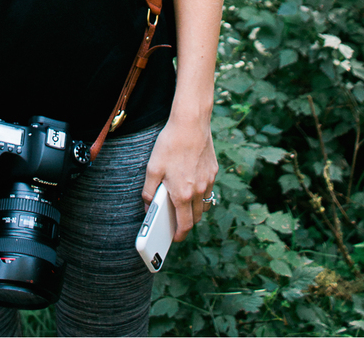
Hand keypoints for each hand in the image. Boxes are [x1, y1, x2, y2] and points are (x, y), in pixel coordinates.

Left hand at [143, 116, 217, 237]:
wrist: (191, 124)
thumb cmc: (170, 145)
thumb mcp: (152, 169)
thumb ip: (149, 192)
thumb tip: (149, 207)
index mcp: (182, 194)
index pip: (185, 225)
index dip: (180, 236)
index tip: (175, 239)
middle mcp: (199, 190)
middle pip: (196, 218)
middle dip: (187, 224)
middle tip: (175, 222)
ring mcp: (209, 180)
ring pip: (205, 204)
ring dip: (195, 210)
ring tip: (183, 205)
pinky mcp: (214, 170)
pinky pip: (209, 189)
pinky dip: (201, 194)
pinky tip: (190, 184)